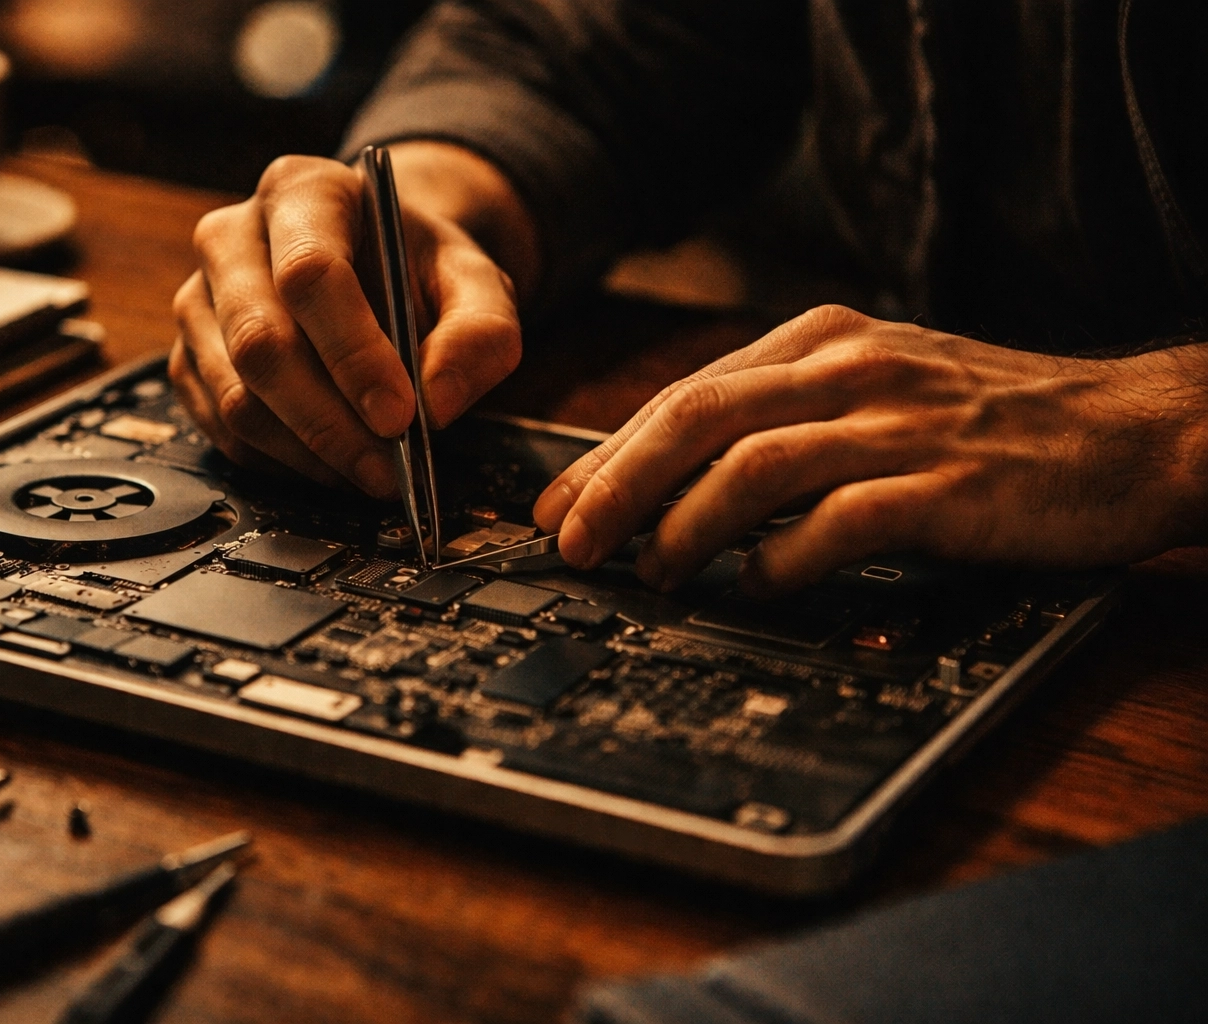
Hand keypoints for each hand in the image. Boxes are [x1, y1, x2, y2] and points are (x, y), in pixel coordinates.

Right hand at [170, 145, 531, 495]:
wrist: (375, 269)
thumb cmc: (414, 270)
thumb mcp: (476, 282)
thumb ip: (481, 331)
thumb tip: (437, 403)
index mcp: (302, 191)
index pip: (309, 275)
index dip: (354, 354)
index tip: (400, 415)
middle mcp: (231, 237)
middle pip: (260, 342)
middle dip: (329, 421)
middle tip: (388, 467)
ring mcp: (200, 300)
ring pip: (236, 395)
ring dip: (308, 451)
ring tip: (370, 471)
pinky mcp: (189, 358)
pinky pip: (222, 428)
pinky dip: (281, 462)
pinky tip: (331, 463)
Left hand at [534, 304, 1207, 594]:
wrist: (1132, 432)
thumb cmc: (992, 422)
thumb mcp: (878, 386)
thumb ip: (785, 415)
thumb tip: (678, 480)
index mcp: (825, 340)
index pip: (687, 392)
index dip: (609, 453)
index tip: (557, 504)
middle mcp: (853, 369)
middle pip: (698, 418)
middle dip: (617, 485)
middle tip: (571, 542)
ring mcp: (900, 423)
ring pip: (753, 466)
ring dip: (684, 526)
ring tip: (650, 573)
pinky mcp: (947, 486)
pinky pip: (839, 523)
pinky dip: (783, 561)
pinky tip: (755, 589)